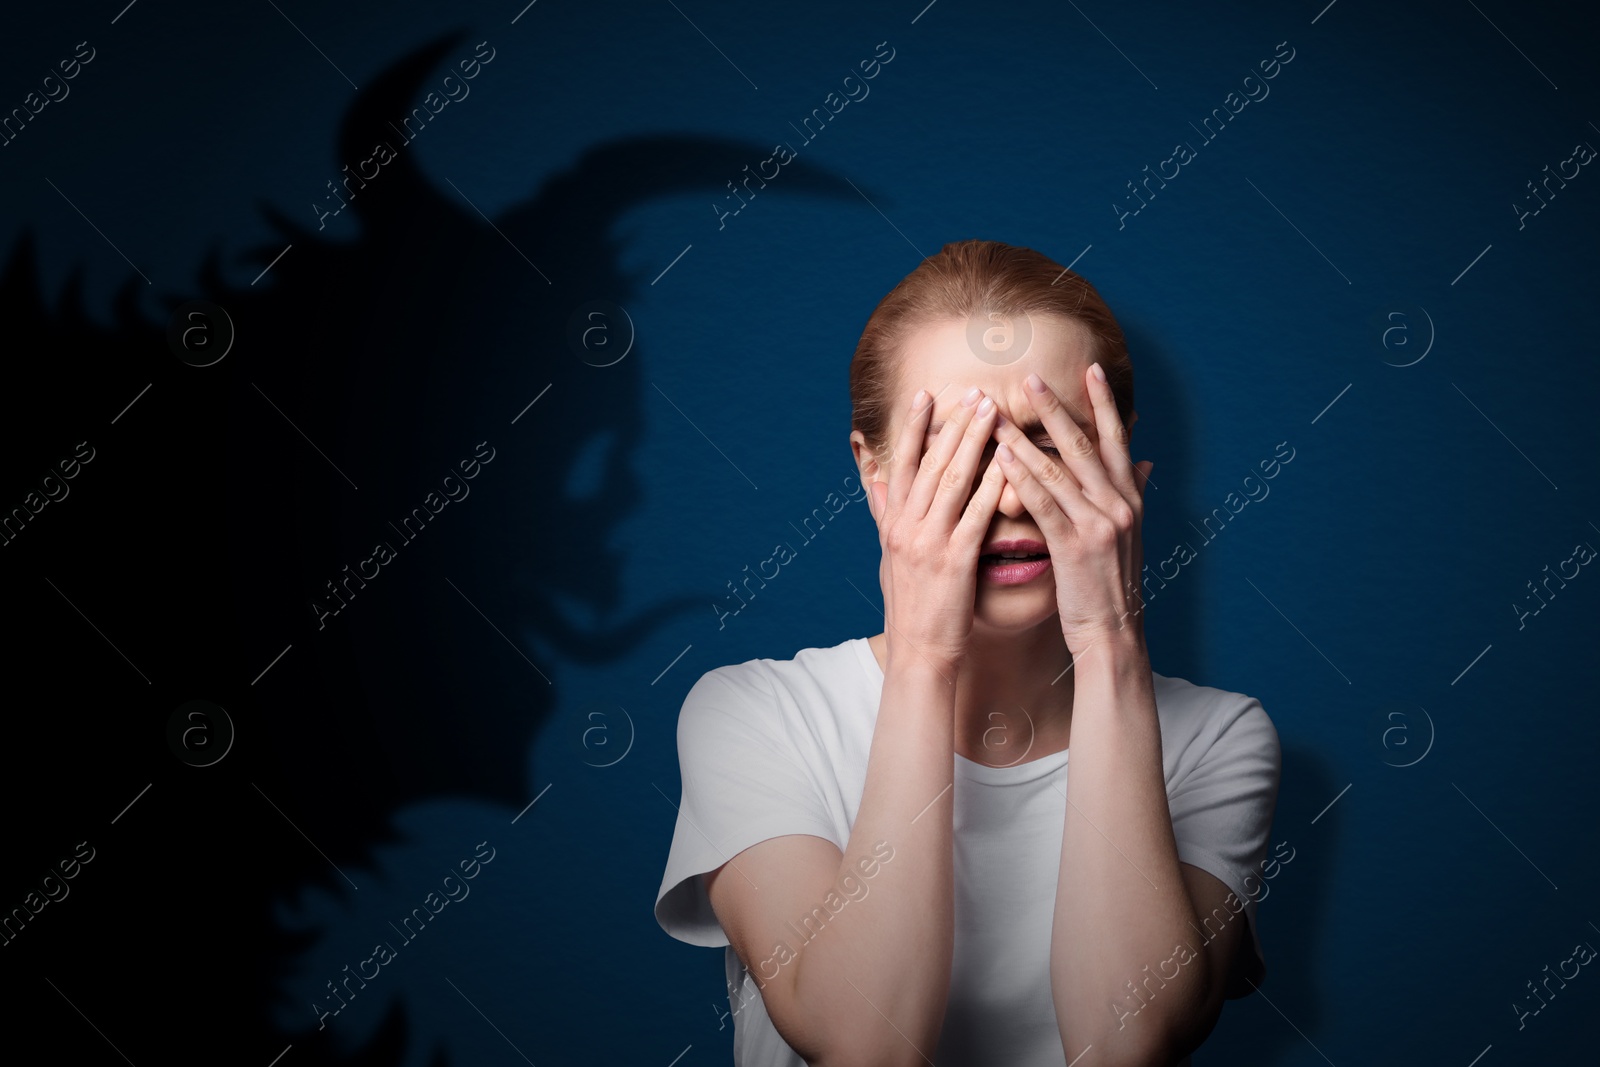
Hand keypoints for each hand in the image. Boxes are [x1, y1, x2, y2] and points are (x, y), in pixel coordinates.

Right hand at [865, 384, 1006, 675]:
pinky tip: (1008, 463)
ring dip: (974, 443)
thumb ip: (883, 514)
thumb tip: (873, 480)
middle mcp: (907, 527)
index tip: (926, 395)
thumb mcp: (889, 555)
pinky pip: (976, 516)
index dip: (913, 427)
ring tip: (993, 412)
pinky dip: (991, 487)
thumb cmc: (910, 605)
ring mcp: (929, 543)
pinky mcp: (955, 561)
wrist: (919, 651)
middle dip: (953, 425)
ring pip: (953, 481)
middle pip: (930, 464)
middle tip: (975, 392)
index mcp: (893, 523)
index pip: (902, 464)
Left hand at [992, 363, 1153, 654]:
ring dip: (1024, 439)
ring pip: (1058, 469)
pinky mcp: (1076, 546)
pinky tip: (1000, 458)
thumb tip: (1143, 461)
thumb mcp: (1127, 535)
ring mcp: (1100, 524)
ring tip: (997, 414)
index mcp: (1130, 498)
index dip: (1104, 403)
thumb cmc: (1110, 585)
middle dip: (1056, 408)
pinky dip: (1021, 477)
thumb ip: (1131, 493)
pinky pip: (1044, 503)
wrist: (1114, 634)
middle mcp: (1119, 504)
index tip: (1091, 369)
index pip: (1117, 439)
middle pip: (1084, 444)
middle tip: (1030, 377)